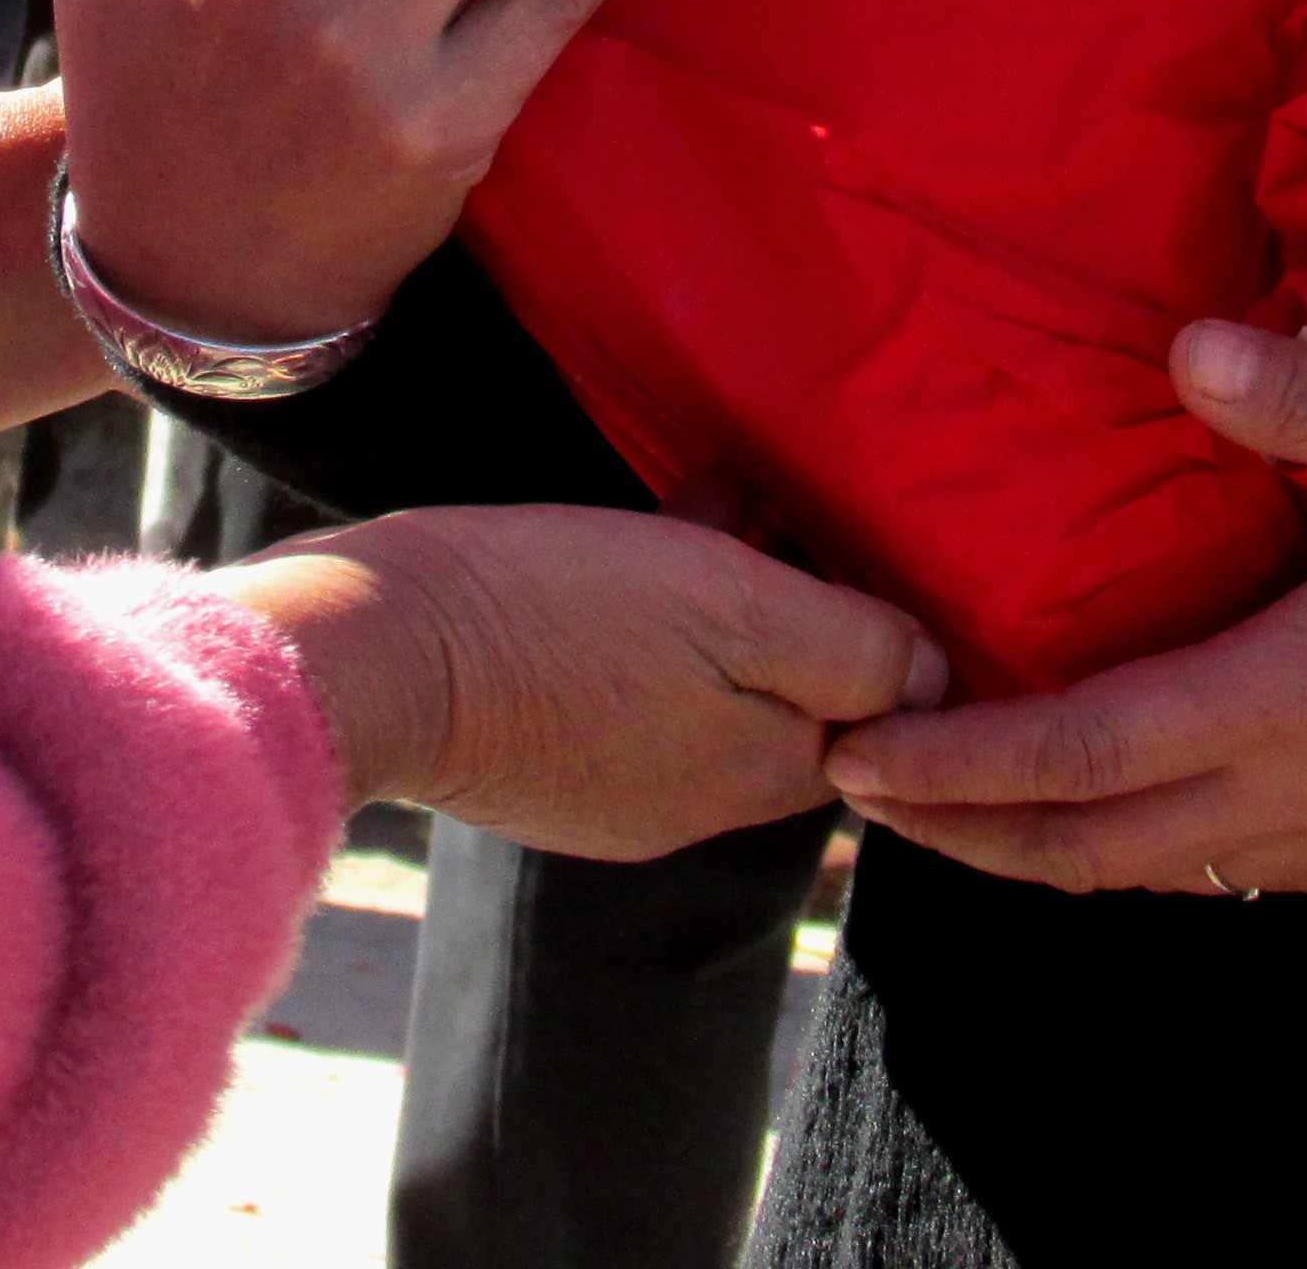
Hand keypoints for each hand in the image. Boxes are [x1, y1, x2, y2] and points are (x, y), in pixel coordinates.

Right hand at [225, 505, 946, 860]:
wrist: (373, 655)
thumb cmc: (561, 613)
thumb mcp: (734, 605)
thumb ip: (847, 647)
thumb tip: (932, 677)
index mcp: (763, 774)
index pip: (874, 714)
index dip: (874, 623)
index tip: (849, 540)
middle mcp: (700, 803)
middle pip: (791, 696)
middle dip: (797, 605)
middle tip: (777, 505)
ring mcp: (618, 793)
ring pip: (712, 687)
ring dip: (723, 603)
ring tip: (707, 502)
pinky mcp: (548, 762)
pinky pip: (635, 689)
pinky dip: (650, 624)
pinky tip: (625, 545)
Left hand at [818, 322, 1306, 897]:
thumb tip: (1186, 346)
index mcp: (1287, 703)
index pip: (1080, 754)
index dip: (961, 765)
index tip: (862, 756)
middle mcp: (1295, 800)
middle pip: (1090, 848)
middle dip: (966, 833)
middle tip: (863, 801)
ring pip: (1156, 877)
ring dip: (1045, 852)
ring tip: (960, 812)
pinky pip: (1228, 875)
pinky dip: (1139, 854)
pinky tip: (1116, 810)